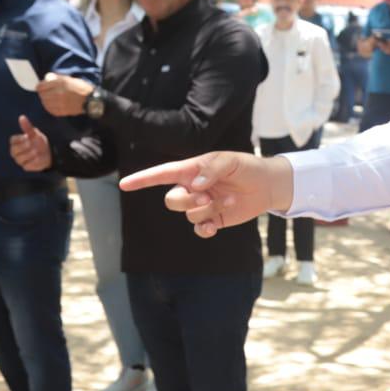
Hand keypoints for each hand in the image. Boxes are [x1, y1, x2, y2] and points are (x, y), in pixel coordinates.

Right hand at [9, 115, 53, 170]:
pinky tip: (38, 157)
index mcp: (15, 143)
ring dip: (29, 154)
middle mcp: (15, 152)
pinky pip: (27, 165)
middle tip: (32, 144)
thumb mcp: (34, 133)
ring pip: (20, 158)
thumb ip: (27, 127)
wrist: (48, 152)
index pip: (13, 141)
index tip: (28, 138)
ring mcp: (20, 160)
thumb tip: (22, 117)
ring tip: (36, 151)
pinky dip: (33, 161)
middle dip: (24, 147)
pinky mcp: (26, 167)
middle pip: (15, 150)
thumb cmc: (38, 141)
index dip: (20, 139)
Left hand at [36, 73, 93, 116]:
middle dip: (42, 93)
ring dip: (45, 100)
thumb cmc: (80, 87)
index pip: (41, 86)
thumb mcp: (69, 78)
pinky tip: (52, 105)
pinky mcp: (62, 111)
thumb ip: (57, 78)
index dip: (39, 86)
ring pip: (45, 103)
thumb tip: (47, 78)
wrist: (90, 100)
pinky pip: (50, 109)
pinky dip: (49, 107)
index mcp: (60, 83)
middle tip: (44, 93)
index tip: (40, 87)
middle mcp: (59, 93)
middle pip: (42, 95)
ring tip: (49, 99)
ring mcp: (60, 103)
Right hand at [119, 152, 293, 237]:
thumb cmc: (245, 167)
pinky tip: (214, 225)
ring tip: (229, 200)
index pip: (161, 175)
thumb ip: (210, 169)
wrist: (265, 185)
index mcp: (190, 171)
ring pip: (189, 214)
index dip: (142, 179)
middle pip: (171, 200)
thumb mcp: (229, 161)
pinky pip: (199, 230)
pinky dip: (205, 229)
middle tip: (207, 196)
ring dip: (208, 209)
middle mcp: (191, 189)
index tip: (124, 184)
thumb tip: (195, 184)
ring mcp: (201, 205)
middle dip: (187, 201)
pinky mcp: (213, 220)